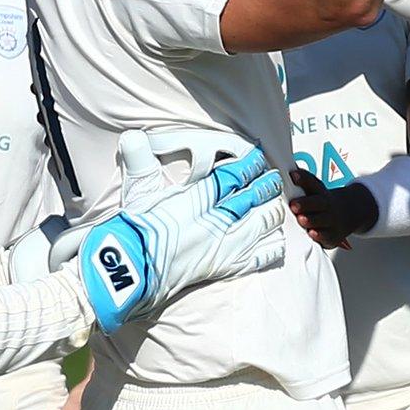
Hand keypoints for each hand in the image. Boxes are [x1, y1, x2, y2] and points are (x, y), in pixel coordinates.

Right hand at [63, 134, 286, 332]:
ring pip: (263, 223)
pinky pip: (260, 257)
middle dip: (267, 185)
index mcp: (195, 199)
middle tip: (274, 178)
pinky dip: (273, 246)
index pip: (232, 177)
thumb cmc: (132, 232)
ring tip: (277, 203)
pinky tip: (277, 239)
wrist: (131, 273)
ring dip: (274, 210)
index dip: (249, 165)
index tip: (258, 156)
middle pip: (253, 197)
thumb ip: (140, 163)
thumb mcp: (136, 194)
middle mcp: (215, 220)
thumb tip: (131, 136)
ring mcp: (224, 246)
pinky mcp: (225, 268)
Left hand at [287, 169, 377, 248]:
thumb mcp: (313, 190)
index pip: (311, 182)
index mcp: (319, 191)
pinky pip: (326, 236)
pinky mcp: (333, 234)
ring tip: (301, 219)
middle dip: (305, 203)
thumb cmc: (321, 201)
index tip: (293, 175)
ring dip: (311, 220)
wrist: (347, 213)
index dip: (303, 178)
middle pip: (317, 202)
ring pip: (321, 220)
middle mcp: (326, 204)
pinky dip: (320, 236)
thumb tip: (283, 173)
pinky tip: (312, 234)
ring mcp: (331, 219)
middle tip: (294, 204)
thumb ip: (299, 183)